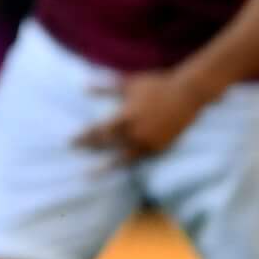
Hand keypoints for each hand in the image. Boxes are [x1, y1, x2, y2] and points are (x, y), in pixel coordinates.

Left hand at [73, 70, 212, 160]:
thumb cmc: (156, 85)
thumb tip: (83, 87)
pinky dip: (126, 164)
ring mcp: (148, 142)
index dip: (83, 137)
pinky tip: (117, 168)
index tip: (70, 142)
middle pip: (107, 145)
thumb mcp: (129, 84)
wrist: (188, 94)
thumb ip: (106, 88)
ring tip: (90, 174)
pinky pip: (139, 159)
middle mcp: (136, 132)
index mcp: (126, 116)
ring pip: (122, 158)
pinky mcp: (159, 148)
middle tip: (76, 152)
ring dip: (105, 165)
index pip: (99, 130)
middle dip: (90, 148)